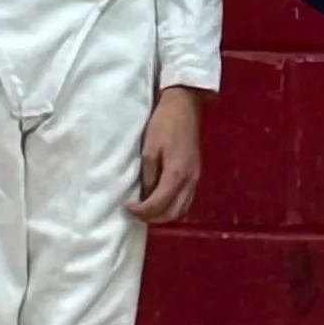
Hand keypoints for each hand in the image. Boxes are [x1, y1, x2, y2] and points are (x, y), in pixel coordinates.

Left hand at [129, 85, 204, 225]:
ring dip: (164, 215)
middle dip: (152, 218)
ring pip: (182, 210)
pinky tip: (162, 200)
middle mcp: (189, 181)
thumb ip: (147, 175)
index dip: (140, 211)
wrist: (184, 106)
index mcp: (176, 175)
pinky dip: (174, 206)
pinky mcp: (197, 173)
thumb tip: (144, 195)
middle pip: (172, 213)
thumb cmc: (164, 124)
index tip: (126, 205)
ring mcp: (196, 178)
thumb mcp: (149, 149)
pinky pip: (187, 200)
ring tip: (147, 209)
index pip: (157, 205)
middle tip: (135, 212)